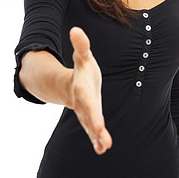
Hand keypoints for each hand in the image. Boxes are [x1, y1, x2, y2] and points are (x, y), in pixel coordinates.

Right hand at [68, 26, 112, 154]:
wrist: (74, 83)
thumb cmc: (82, 69)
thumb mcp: (82, 56)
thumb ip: (81, 45)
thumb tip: (76, 29)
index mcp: (82, 89)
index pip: (88, 101)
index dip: (93, 111)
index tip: (99, 124)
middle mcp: (83, 103)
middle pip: (90, 116)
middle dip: (96, 128)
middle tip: (104, 141)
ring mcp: (87, 112)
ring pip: (91, 126)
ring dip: (97, 137)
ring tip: (104, 147)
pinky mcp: (91, 117)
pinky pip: (94, 129)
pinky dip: (97, 139)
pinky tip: (104, 147)